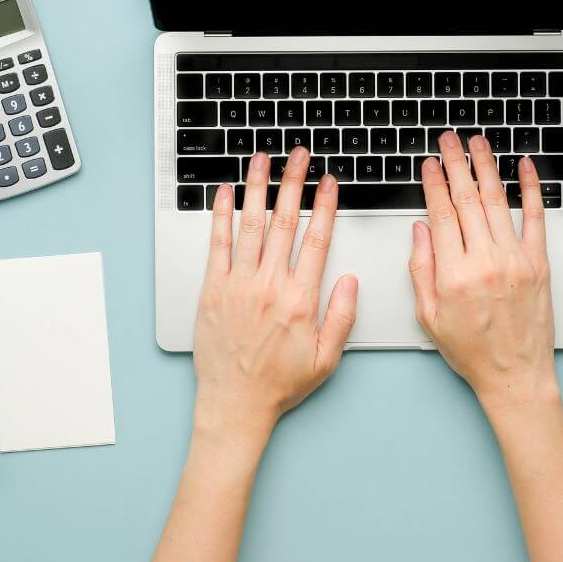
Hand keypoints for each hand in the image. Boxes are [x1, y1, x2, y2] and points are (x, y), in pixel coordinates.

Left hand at [193, 147, 357, 437]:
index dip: (325, 205)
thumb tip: (350, 280)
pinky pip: (217, 244)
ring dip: (257, 187)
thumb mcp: (327, 358)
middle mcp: (269, 286)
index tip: (328, 182)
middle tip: (298, 155)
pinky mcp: (213, 290)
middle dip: (293, 182)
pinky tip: (226, 193)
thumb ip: (342, 316)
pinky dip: (221, 215)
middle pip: (284, 222)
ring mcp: (238, 285)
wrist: (235, 405)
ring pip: (250, 225)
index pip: (316, 239)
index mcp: (301, 299)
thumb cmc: (279, 384)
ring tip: (261, 159)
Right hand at [408, 132, 557, 409]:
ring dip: (487, 167)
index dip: (434, 184)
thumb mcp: (429, 316)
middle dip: (456, 163)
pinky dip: (530, 189)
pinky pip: (534, 218)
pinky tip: (524, 168)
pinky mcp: (538, 263)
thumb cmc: (472, 351)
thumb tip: (420, 231)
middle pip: (467, 200)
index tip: (430, 165)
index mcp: (453, 275)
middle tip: (449, 140)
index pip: (441, 215)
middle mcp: (485, 262)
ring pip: (497, 202)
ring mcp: (515, 260)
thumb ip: (421, 270)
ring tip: (478, 144)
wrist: (515, 374)